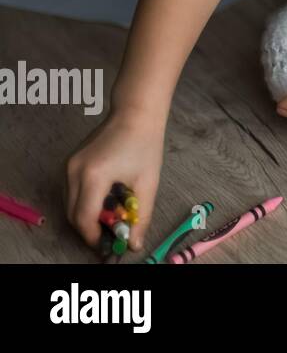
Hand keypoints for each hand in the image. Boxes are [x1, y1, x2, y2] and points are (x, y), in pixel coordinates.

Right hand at [65, 111, 164, 250]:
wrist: (135, 113)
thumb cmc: (145, 145)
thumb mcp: (147, 183)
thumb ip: (141, 216)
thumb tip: (135, 243)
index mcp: (94, 176)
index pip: (84, 218)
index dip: (94, 236)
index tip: (108, 245)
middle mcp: (74, 172)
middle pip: (73, 214)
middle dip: (90, 229)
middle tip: (111, 234)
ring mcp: (68, 166)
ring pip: (70, 204)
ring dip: (86, 216)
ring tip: (111, 216)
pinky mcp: (69, 162)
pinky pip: (71, 191)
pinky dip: (84, 202)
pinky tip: (104, 200)